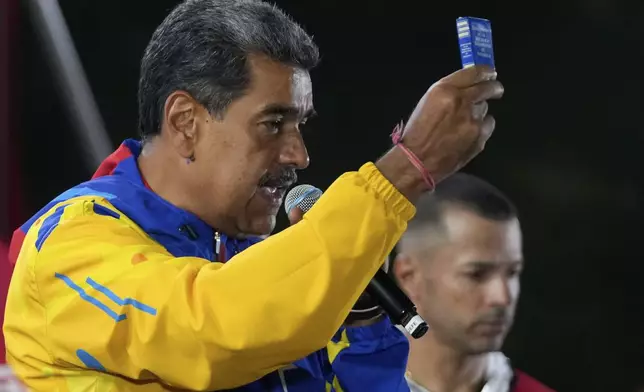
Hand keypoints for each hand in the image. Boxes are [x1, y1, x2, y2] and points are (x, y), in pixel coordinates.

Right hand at [376, 65, 503, 201]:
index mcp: (444, 90)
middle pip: (488, 87)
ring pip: (485, 109)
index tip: (490, 73)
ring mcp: (473, 121)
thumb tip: (468, 87)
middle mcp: (461, 102)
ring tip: (465, 122)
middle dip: (494, 87)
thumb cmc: (416, 133)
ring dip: (479, 111)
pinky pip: (487, 126)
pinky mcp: (479, 138)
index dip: (486, 71)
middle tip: (495, 89)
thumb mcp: (427, 103)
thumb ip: (448, 92)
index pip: (475, 72)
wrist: (416, 162)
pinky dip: (481, 127)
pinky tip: (467, 134)